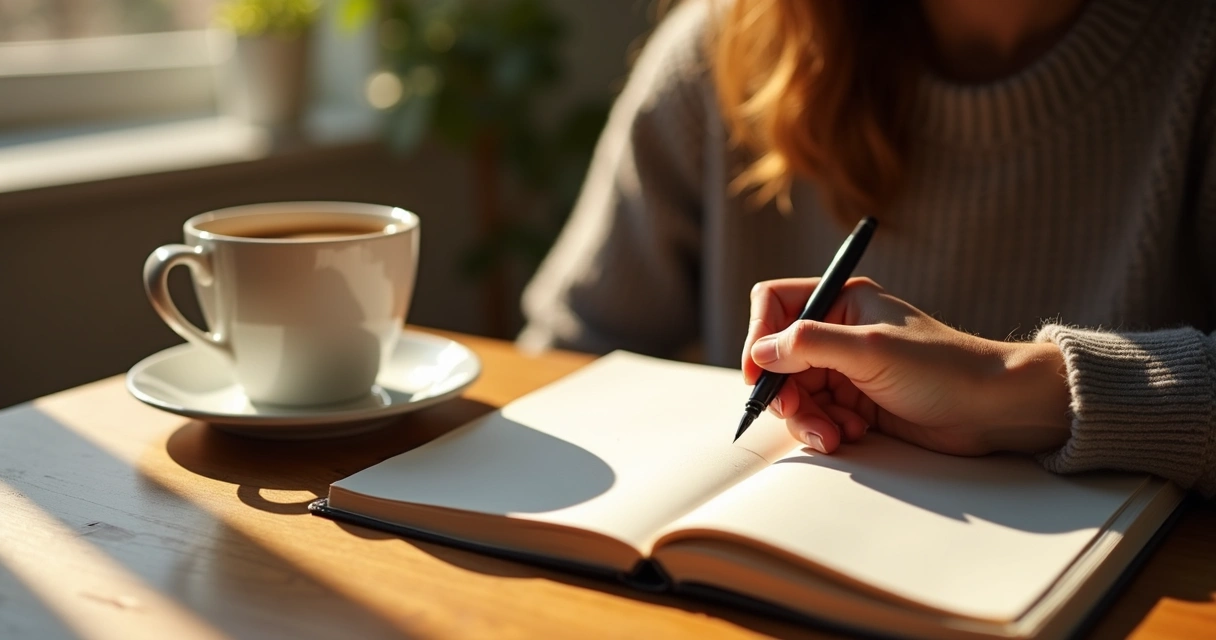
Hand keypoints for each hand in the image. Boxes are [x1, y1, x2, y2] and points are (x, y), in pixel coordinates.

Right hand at [742, 277, 1071, 455]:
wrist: (992, 408)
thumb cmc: (943, 368)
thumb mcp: (870, 349)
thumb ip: (809, 344)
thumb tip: (760, 352)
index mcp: (841, 300)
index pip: (774, 305)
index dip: (759, 337)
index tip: (759, 374)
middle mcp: (838, 330)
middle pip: (779, 358)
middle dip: (786, 392)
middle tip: (798, 414)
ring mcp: (845, 368)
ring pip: (795, 393)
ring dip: (807, 418)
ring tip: (836, 434)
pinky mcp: (854, 402)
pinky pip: (817, 416)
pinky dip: (825, 430)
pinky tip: (852, 435)